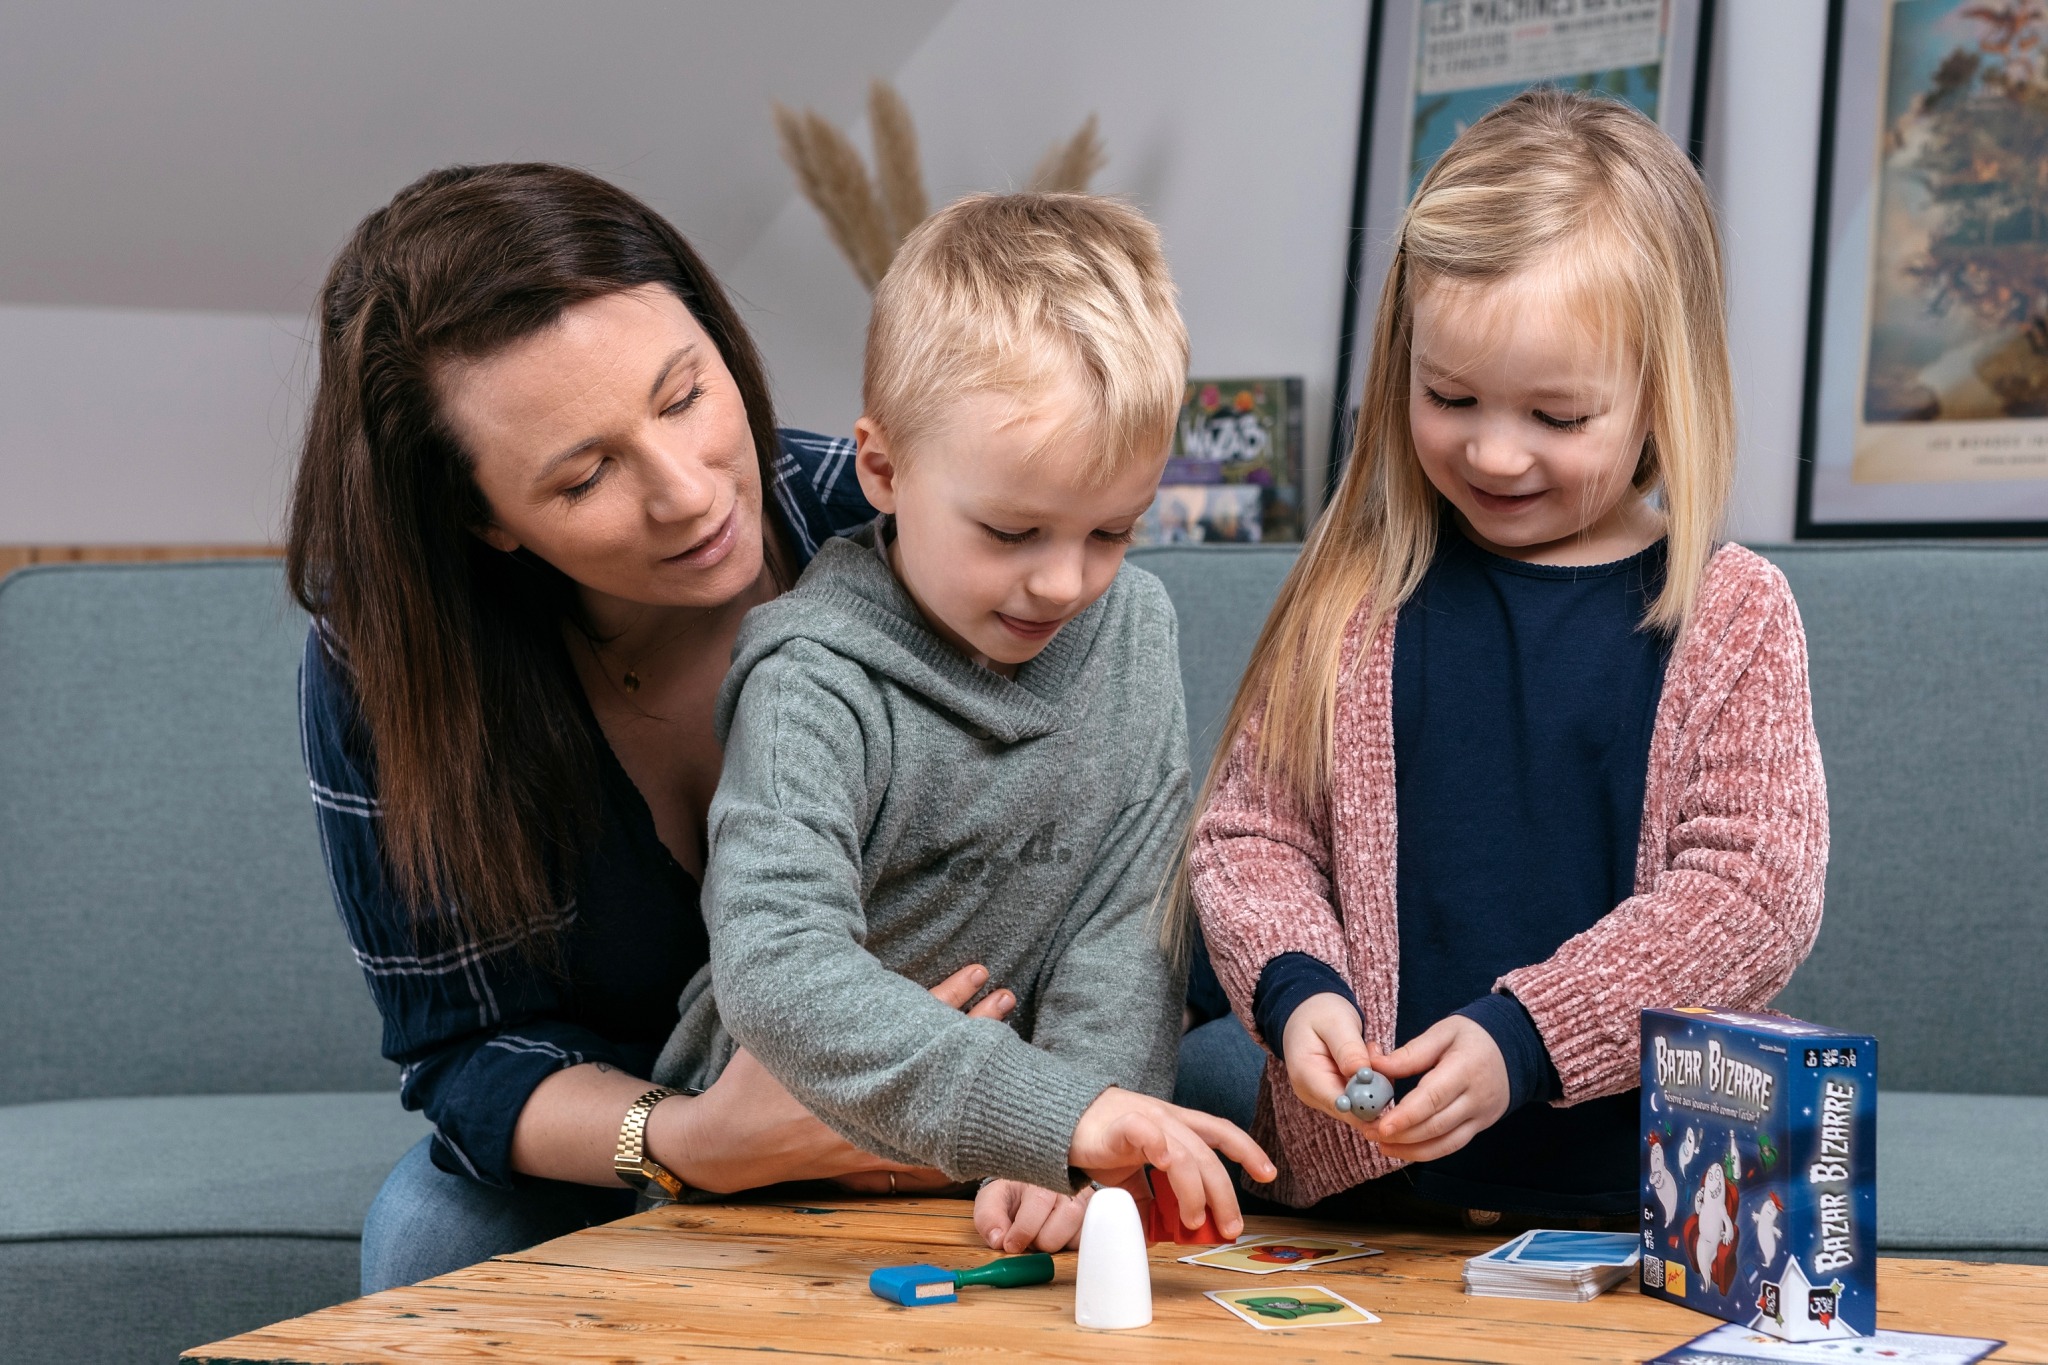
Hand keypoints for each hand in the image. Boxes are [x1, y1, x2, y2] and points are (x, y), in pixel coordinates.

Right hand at [657, 963, 1014, 1192]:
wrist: (728, 1142)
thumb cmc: (752, 1079)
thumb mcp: (779, 1025)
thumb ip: (813, 992)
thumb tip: (829, 942)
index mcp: (846, 1060)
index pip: (912, 1017)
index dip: (952, 992)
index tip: (980, 970)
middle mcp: (868, 1100)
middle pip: (936, 1059)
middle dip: (976, 1027)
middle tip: (1006, 998)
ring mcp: (873, 1137)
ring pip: (939, 1106)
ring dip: (972, 1079)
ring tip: (1008, 1053)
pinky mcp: (871, 1162)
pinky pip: (926, 1158)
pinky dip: (957, 1142)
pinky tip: (988, 1133)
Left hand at [974, 1180, 1094, 1251]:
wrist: (1028, 1188)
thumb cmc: (1011, 1195)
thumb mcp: (992, 1200)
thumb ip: (988, 1218)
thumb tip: (998, 1239)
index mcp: (1041, 1174)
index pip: (1040, 1202)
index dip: (1024, 1229)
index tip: (1011, 1245)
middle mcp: (1068, 1184)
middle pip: (1068, 1216)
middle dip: (1043, 1239)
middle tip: (1029, 1240)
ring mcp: (1084, 1199)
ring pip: (1081, 1229)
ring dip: (1058, 1243)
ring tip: (1042, 1237)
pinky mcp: (1093, 1215)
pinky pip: (1088, 1237)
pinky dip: (1071, 1245)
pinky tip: (1057, 1238)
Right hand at [1067, 1088, 1274, 1240]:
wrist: (1055, 1120)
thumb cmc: (1095, 1141)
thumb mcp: (1129, 1173)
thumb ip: (1148, 1195)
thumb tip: (1157, 1232)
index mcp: (1173, 1124)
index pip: (1219, 1132)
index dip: (1247, 1151)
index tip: (1268, 1174)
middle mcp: (1167, 1118)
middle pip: (1207, 1155)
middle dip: (1225, 1192)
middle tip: (1230, 1226)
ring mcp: (1146, 1119)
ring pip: (1185, 1152)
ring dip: (1196, 1190)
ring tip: (1194, 1220)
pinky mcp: (1122, 1124)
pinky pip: (1148, 1134)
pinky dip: (1162, 1150)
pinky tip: (1167, 1166)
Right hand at [1279, 992, 1375, 1120]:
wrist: (1305, 1012)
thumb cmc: (1319, 1013)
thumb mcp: (1335, 1022)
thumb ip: (1349, 1048)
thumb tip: (1363, 1075)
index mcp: (1306, 1075)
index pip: (1340, 1105)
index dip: (1367, 1106)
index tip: (1387, 1092)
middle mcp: (1312, 1094)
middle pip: (1353, 1110)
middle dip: (1375, 1090)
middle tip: (1378, 1055)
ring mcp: (1323, 1097)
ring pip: (1360, 1105)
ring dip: (1374, 1083)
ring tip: (1368, 1050)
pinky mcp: (1334, 1095)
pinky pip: (1360, 1098)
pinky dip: (1371, 1083)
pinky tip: (1366, 1060)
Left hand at [1349, 1015, 1509, 1162]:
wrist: (1512, 1049)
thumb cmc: (1472, 1037)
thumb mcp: (1443, 1032)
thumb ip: (1410, 1053)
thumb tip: (1375, 1066)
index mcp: (1466, 1069)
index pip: (1433, 1098)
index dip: (1406, 1116)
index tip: (1381, 1126)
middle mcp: (1477, 1098)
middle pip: (1436, 1125)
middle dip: (1401, 1134)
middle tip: (1369, 1132)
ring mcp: (1481, 1116)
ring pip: (1444, 1143)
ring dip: (1410, 1149)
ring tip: (1381, 1144)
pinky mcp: (1480, 1127)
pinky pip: (1452, 1145)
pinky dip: (1426, 1152)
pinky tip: (1403, 1149)